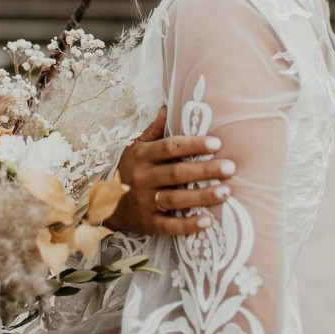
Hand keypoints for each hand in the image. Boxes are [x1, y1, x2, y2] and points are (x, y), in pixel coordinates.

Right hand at [107, 106, 233, 235]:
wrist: (104, 204)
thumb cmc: (129, 170)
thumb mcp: (136, 147)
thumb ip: (154, 130)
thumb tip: (167, 107)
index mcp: (143, 156)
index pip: (170, 147)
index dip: (194, 145)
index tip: (217, 143)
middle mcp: (143, 178)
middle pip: (177, 173)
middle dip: (205, 170)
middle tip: (230, 167)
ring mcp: (145, 202)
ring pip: (176, 199)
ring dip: (202, 196)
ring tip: (226, 191)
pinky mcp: (148, 223)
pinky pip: (169, 226)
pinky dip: (188, 225)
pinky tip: (207, 221)